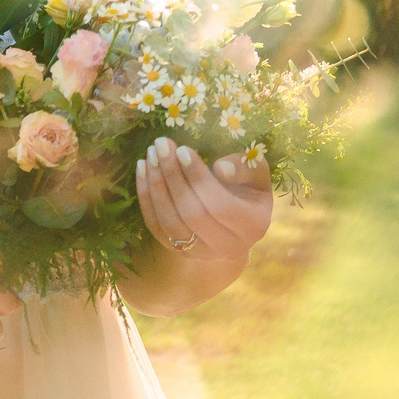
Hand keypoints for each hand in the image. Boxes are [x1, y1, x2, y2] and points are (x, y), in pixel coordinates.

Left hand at [135, 141, 273, 282]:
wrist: (235, 219)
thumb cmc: (247, 186)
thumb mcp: (255, 172)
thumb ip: (244, 167)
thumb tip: (220, 168)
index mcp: (254, 226)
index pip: (221, 205)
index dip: (199, 178)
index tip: (183, 150)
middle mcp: (229, 247)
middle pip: (192, 215)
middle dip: (173, 177)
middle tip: (161, 145)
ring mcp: (202, 253)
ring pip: (170, 222)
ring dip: (156, 186)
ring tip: (151, 154)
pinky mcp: (179, 251)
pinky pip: (155, 226)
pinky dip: (146, 197)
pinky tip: (143, 168)